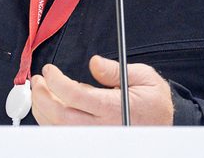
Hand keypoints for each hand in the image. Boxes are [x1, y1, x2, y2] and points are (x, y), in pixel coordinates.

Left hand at [31, 55, 173, 124]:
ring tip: (39, 92)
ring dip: (42, 110)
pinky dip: (50, 122)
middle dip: (42, 97)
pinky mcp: (93, 141)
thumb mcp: (144, 77)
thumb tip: (94, 63)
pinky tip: (48, 108)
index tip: (49, 70)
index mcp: (113, 107)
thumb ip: (116, 71)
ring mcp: (96, 137)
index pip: (75, 95)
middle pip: (60, 116)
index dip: (56, 82)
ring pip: (58, 129)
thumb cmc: (155, 102)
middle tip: (37, 81)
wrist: (165, 125)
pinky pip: (65, 135)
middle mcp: (102, 126)